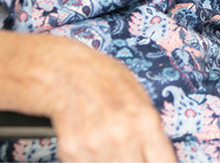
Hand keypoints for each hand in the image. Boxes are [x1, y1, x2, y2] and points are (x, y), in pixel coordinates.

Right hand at [45, 40, 176, 161]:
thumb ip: (147, 123)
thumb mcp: (134, 91)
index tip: (149, 158)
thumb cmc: (96, 72)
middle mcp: (123, 133)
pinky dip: (82, 158)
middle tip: (124, 149)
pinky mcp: (72, 149)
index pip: (163, 160)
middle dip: (130, 159)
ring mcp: (97, 143)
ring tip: (102, 140)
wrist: (56, 66)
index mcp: (144, 118)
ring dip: (106, 158)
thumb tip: (157, 148)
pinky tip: (84, 141)